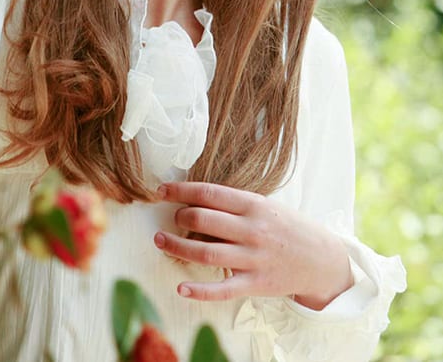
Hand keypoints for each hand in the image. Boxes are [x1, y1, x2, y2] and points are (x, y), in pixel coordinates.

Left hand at [154, 181, 352, 309]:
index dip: (180, 190)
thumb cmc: (287, 227)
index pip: (208, 193)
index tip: (160, 191)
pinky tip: (181, 287)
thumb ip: (234, 205)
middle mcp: (251, 230)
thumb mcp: (264, 206)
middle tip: (171, 218)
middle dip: (179, 217)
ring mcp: (253, 258)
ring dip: (177, 247)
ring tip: (161, 242)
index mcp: (253, 205)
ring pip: (205, 252)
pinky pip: (222, 289)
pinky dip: (198, 290)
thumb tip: (195, 200)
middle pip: (202, 220)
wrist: (321, 259)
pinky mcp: (255, 284)